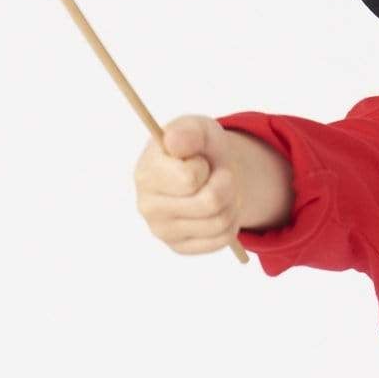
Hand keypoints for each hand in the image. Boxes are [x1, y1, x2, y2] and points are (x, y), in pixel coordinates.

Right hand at [135, 115, 241, 254]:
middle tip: (220, 175)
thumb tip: (173, 141)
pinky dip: (231, 222)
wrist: (207, 172)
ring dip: (232, 202)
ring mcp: (162, 230)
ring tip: (222, 190)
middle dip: (227, 184)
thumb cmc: (199, 149)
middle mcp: (147, 206)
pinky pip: (222, 239)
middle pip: (210, 202)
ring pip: (220, 222)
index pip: (190, 178)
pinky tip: (219, 209)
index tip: (199, 161)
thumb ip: (189, 132)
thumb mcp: (199, 130)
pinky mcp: (179, 247)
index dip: (204, 166)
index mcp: (146, 173)